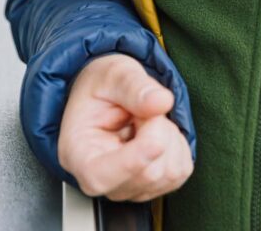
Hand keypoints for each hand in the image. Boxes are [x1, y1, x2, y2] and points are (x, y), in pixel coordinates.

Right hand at [58, 54, 193, 201]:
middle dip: (158, 129)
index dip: (135, 161)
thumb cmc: (102, 86)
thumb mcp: (113, 73)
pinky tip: (157, 131)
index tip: (157, 140)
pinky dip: (178, 144)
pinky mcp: (153, 186)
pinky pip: (181, 170)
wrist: (108, 93)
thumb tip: (161, 102)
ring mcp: (128, 187)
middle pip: (148, 173)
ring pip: (169, 173)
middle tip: (142, 106)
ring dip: (169, 135)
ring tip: (146, 118)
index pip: (102, 177)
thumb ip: (134, 87)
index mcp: (79, 154)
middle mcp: (102, 180)